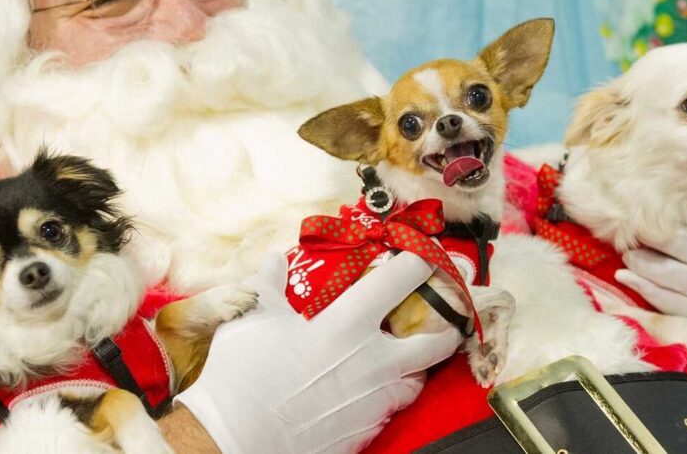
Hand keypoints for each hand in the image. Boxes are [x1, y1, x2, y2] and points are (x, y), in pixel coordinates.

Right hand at [175, 251, 461, 453]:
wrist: (237, 441)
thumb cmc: (243, 376)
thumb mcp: (252, 318)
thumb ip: (270, 285)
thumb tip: (275, 261)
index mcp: (347, 325)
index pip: (400, 280)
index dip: (420, 260)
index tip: (426, 251)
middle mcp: (373, 362)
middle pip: (435, 341)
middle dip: (449, 325)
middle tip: (448, 315)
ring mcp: (374, 401)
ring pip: (418, 380)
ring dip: (419, 364)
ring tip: (409, 355)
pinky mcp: (367, 431)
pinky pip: (391, 409)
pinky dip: (389, 395)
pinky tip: (372, 390)